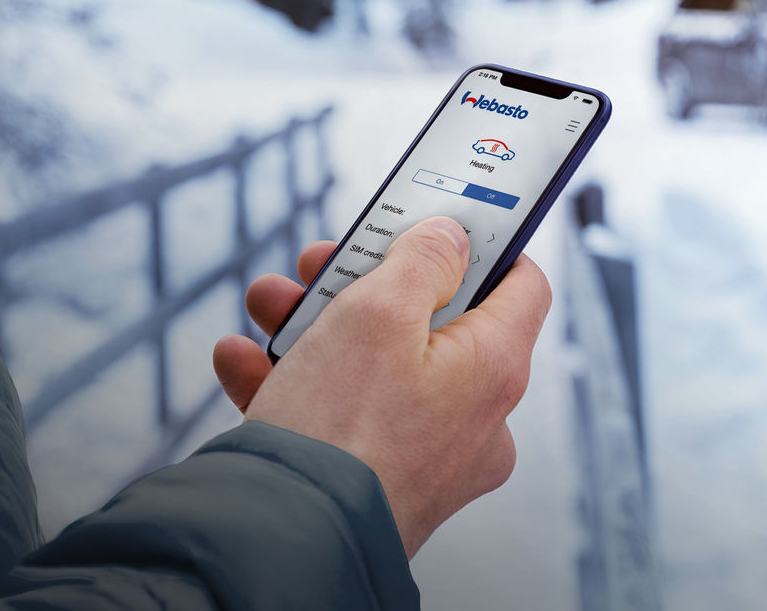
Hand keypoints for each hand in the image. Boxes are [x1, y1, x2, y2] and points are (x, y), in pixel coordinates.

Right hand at [212, 217, 551, 557]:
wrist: (286, 543)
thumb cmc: (340, 430)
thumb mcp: (378, 313)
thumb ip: (421, 259)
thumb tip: (451, 237)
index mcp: (493, 368)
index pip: (523, 286)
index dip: (486, 245)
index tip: (439, 224)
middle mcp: (474, 416)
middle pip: (434, 321)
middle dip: (364, 284)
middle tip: (321, 264)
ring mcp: (429, 454)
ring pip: (380, 366)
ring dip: (317, 328)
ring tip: (267, 307)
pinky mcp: (381, 480)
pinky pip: (348, 416)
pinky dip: (300, 384)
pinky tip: (244, 361)